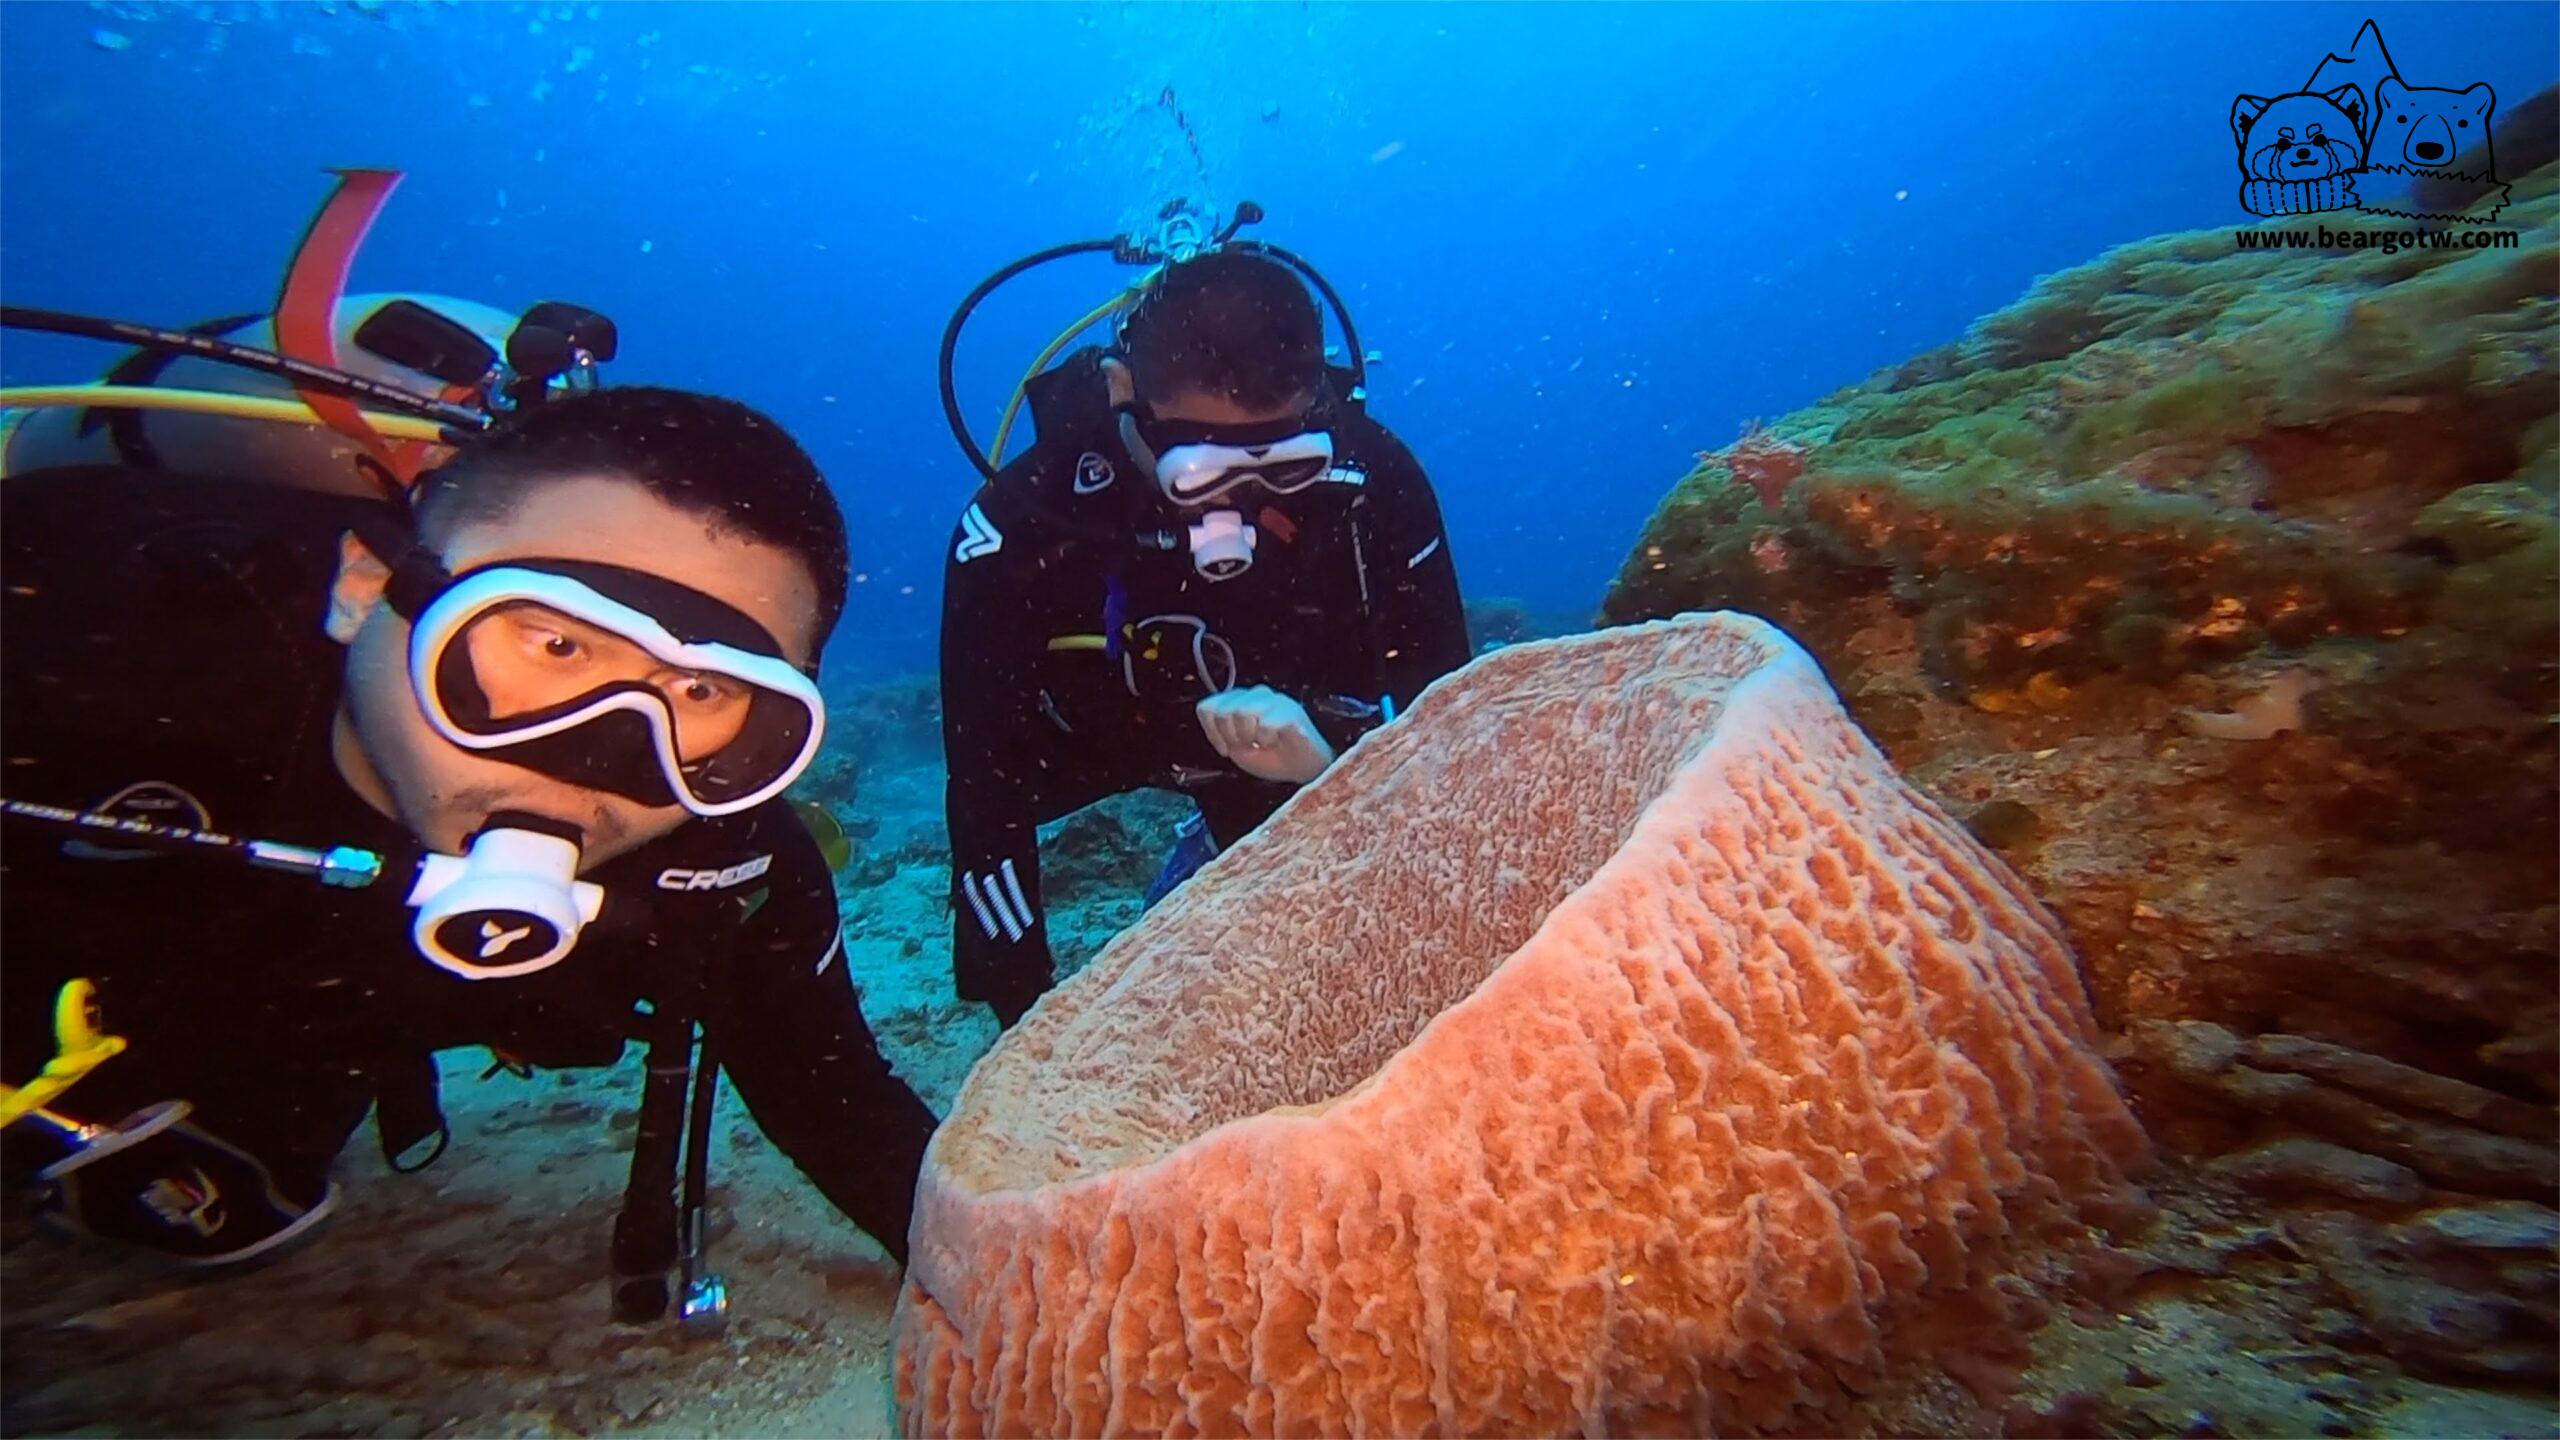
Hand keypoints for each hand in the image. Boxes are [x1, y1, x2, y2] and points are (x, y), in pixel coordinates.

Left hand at [1196, 687, 1335, 785]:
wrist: (1304, 771)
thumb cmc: (1272, 758)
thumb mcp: (1237, 748)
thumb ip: (1222, 731)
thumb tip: (1216, 718)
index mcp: (1240, 701)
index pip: (1208, 707)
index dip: (1211, 732)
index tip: (1225, 749)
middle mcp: (1256, 695)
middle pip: (1223, 711)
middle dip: (1231, 737)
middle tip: (1249, 747)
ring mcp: (1274, 700)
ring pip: (1242, 712)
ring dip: (1249, 736)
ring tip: (1263, 744)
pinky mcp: (1290, 710)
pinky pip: (1265, 723)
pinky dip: (1267, 739)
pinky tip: (1276, 742)